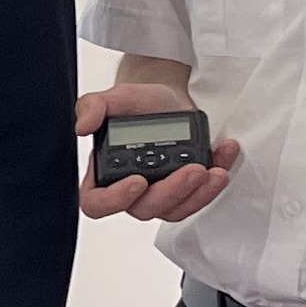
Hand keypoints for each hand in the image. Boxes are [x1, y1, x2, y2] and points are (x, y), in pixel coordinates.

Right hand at [73, 78, 241, 224]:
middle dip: (171, 192)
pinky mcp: (186, 192)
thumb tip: (82, 127)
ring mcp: (161, 194)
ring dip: (196, 194)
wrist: (169, 100)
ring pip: (174, 209)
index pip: (97, 203)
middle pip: (144, 209)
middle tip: (191, 170)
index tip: (136, 180)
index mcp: (105, 173)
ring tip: (212, 170)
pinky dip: (214, 184)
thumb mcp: (115, 97)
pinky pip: (199, 199)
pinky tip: (223, 159)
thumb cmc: (139, 104)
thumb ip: (93, 106)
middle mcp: (132, 190)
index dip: (114, 200)